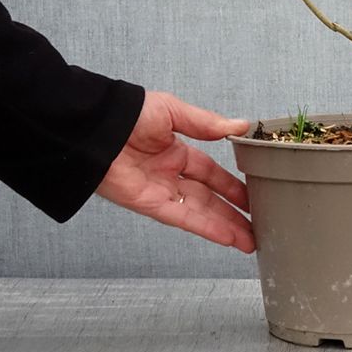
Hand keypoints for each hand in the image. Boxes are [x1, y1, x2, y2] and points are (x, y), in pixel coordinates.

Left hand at [96, 90, 254, 252]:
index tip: (251, 194)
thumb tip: (239, 125)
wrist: (95, 128)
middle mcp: (169, 174)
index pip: (210, 172)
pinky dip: (205, 228)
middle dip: (233, 212)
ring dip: (225, 226)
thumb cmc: (128, 113)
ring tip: (249, 241)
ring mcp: (159, 190)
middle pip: (208, 198)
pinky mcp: (149, 204)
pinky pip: (182, 218)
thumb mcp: (173, 111)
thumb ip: (206, 123)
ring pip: (200, 212)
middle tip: (256, 225)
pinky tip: (226, 236)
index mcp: (174, 150)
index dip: (231, 184)